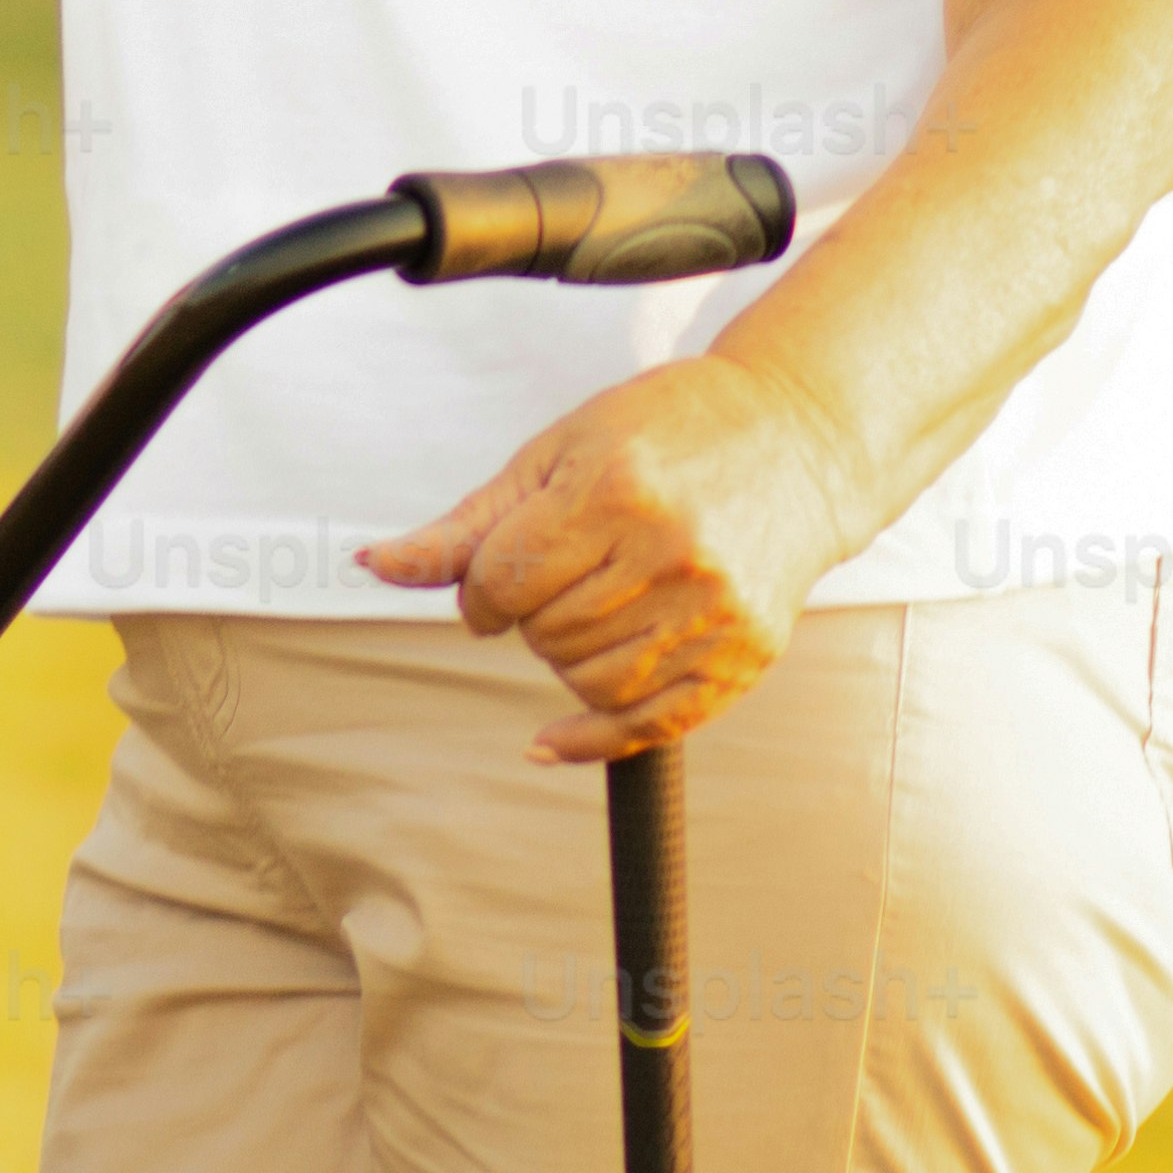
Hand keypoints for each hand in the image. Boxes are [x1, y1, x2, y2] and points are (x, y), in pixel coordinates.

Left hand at [378, 352, 875, 760]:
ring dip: (565, 658)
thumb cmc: (668, 432)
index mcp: (615, 491)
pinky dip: (590, 740)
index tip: (497, 576)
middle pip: (543, 633)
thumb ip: (468, 524)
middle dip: (530, 614)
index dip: (481, 589)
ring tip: (594, 606)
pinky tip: (549, 740)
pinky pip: (650, 726)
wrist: (796, 440)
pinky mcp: (746, 654)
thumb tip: (377, 565)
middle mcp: (671, 554)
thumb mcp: (557, 454)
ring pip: (588, 682)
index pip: (502, 581)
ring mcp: (716, 611)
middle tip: (563, 575)